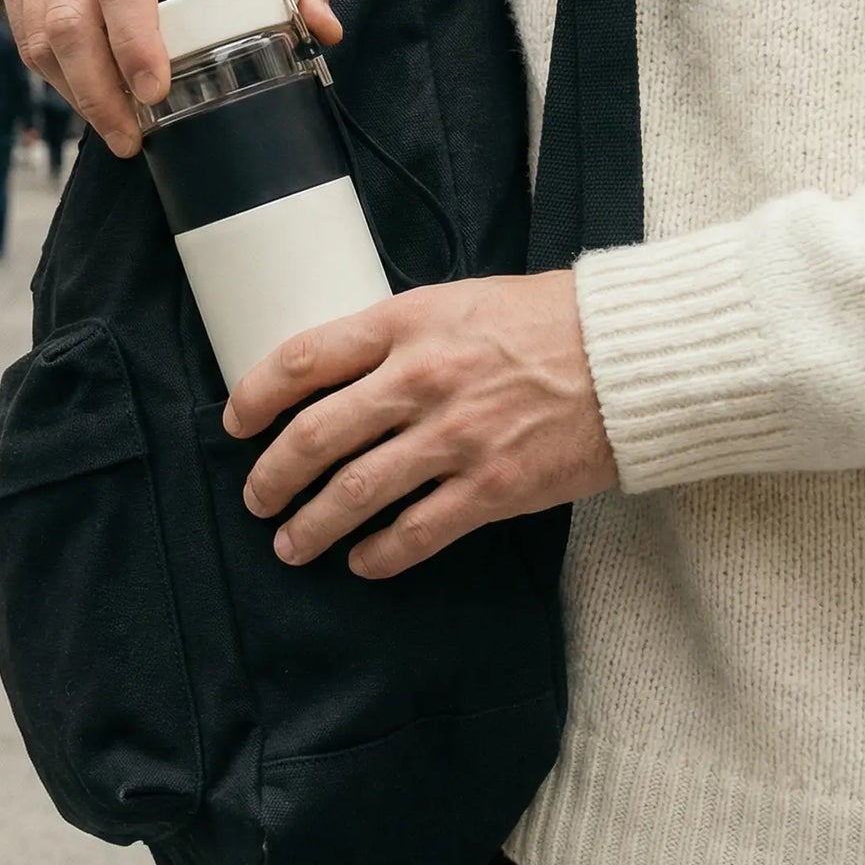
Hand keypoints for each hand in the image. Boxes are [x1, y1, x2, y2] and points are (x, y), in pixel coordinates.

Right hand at [0, 0, 340, 159]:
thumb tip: (325, 27)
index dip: (134, 44)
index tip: (155, 94)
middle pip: (70, 18)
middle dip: (98, 91)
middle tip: (132, 138)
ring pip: (39, 32)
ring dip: (74, 93)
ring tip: (115, 128)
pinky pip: (24, 30)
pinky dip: (54, 74)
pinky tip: (88, 97)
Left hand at [224, 273, 618, 579]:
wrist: (628, 357)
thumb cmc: (546, 321)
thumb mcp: (456, 302)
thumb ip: (397, 335)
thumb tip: (339, 371)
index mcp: (405, 325)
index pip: (302, 360)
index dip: (255, 395)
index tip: (237, 422)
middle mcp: (419, 381)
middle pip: (314, 436)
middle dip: (272, 475)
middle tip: (256, 496)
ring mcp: (454, 438)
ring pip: (353, 493)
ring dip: (311, 526)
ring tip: (291, 544)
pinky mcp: (491, 488)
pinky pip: (415, 533)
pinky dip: (378, 554)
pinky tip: (362, 562)